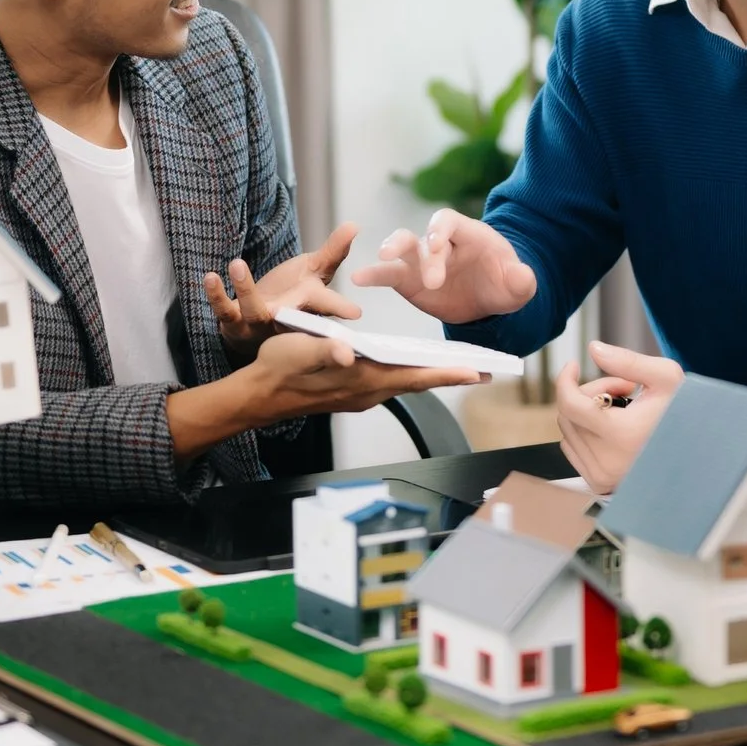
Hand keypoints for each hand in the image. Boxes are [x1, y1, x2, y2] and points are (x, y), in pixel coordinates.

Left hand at [204, 221, 361, 360]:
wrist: (256, 327)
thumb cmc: (290, 297)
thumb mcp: (313, 272)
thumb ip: (333, 252)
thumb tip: (354, 225)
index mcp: (308, 308)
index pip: (327, 307)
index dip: (340, 310)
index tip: (355, 313)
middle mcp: (285, 320)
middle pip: (294, 318)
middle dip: (299, 319)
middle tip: (286, 310)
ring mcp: (258, 324)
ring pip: (254, 311)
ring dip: (245, 288)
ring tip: (237, 263)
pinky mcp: (234, 322)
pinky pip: (224, 310)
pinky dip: (216, 294)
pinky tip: (209, 276)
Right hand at [245, 331, 490, 420]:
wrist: (259, 394)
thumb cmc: (279, 368)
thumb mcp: (300, 351)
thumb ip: (324, 351)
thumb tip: (346, 352)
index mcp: (362, 379)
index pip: (415, 377)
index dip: (447, 374)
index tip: (477, 372)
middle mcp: (368, 392)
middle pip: (419, 381)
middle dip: (452, 374)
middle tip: (486, 368)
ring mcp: (362, 395)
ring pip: (407, 382)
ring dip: (434, 374)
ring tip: (461, 365)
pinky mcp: (354, 391)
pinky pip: (393, 383)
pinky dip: (412, 373)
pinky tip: (417, 364)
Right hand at [348, 208, 536, 324]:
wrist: (488, 300)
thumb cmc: (503, 284)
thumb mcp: (518, 285)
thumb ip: (521, 280)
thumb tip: (523, 276)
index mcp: (467, 234)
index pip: (448, 221)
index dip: (439, 229)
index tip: (436, 245)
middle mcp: (440, 243)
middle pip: (423, 237)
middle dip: (425, 256)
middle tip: (433, 282)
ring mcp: (422, 261)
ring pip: (402, 247)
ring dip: (392, 251)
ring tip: (383, 261)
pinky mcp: (409, 280)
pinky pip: (388, 275)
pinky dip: (374, 275)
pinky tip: (358, 279)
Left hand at [554, 341, 684, 494]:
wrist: (697, 451)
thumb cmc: (684, 412)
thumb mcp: (665, 378)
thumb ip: (628, 361)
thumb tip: (593, 349)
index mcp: (622, 435)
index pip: (570, 403)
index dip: (565, 379)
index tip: (574, 365)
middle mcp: (608, 461)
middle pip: (569, 412)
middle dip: (591, 392)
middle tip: (624, 388)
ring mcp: (602, 475)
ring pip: (569, 429)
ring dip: (588, 411)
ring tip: (622, 408)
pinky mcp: (599, 482)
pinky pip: (572, 448)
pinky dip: (585, 432)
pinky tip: (613, 427)